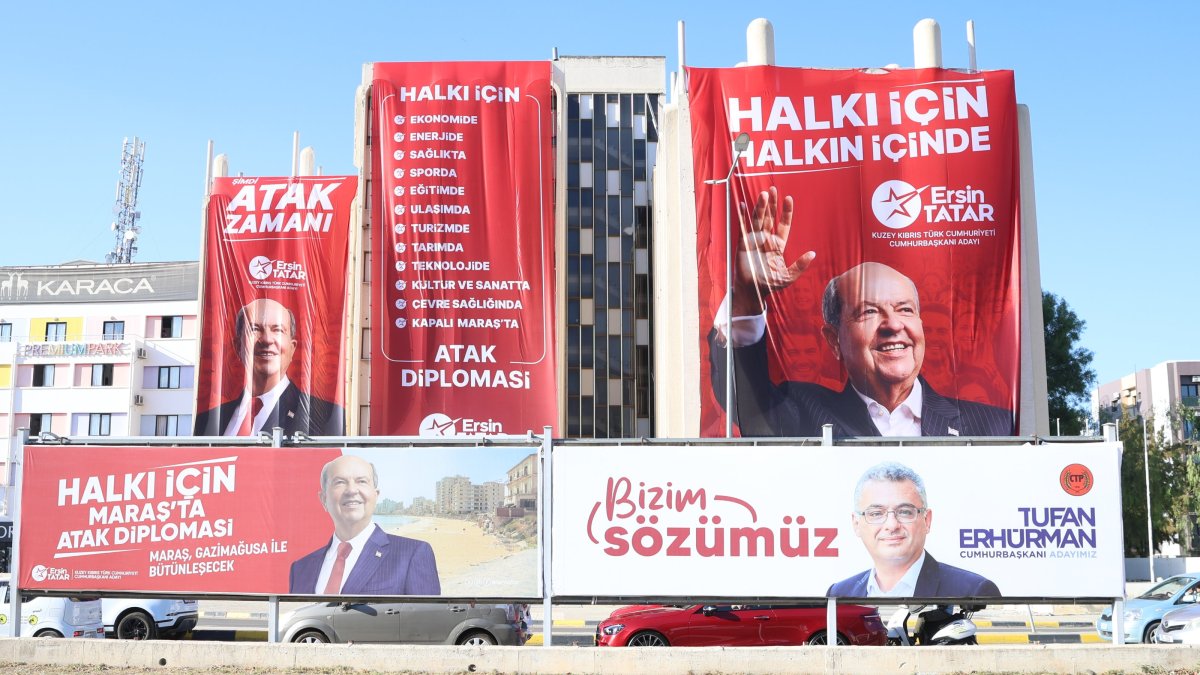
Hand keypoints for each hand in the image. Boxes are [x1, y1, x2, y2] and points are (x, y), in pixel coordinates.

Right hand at [732, 186, 815, 315]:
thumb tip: (812, 254)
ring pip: (758, 219)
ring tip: (764, 195)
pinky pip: (742, 227)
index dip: (786, 212)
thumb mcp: (788, 277)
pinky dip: (742, 216)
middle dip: (772, 204)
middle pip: (769, 218)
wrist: (751, 291)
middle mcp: (766, 240)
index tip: (788, 199)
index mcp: (778, 245)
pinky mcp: (743, 244)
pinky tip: (743, 205)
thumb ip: (800, 266)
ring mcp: (754, 240)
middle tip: (773, 189)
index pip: (783, 225)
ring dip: (760, 207)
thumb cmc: (769, 285)